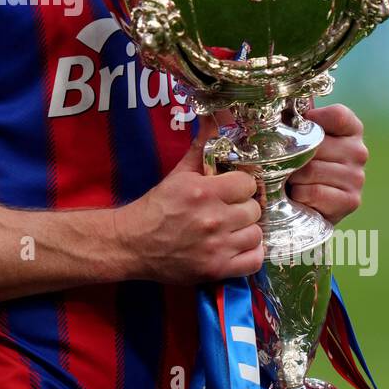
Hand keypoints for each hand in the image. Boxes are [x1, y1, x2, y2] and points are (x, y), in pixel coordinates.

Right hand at [117, 116, 263, 285]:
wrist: (132, 243)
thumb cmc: (157, 207)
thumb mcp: (179, 174)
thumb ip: (201, 148)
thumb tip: (213, 118)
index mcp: (203, 191)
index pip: (248, 184)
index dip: (241, 186)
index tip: (231, 190)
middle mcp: (212, 218)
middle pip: (254, 209)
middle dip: (243, 208)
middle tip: (229, 210)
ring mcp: (216, 246)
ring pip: (256, 234)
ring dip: (246, 231)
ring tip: (231, 229)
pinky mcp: (216, 269)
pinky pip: (254, 260)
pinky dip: (251, 254)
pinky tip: (238, 247)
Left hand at [286, 103, 367, 224]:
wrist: (309, 205)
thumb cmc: (301, 164)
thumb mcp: (300, 138)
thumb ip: (295, 120)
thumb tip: (276, 107)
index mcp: (351, 129)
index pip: (337, 115)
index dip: (313, 120)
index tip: (299, 129)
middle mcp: (359, 151)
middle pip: (316, 144)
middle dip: (294, 156)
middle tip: (287, 163)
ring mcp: (357, 177)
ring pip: (311, 170)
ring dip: (294, 178)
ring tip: (293, 181)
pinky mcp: (351, 200)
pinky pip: (315, 192)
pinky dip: (301, 195)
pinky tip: (301, 196)